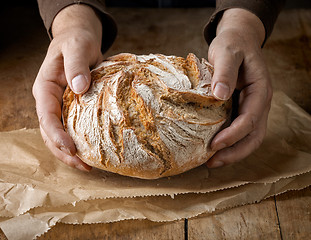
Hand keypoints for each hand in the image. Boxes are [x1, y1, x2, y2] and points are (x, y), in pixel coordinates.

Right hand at [32, 4, 102, 170]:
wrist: (80, 39)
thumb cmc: (77, 41)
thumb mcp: (77, 47)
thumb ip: (77, 65)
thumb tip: (78, 87)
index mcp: (46, 87)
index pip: (46, 115)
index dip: (56, 134)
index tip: (71, 148)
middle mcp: (50, 100)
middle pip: (49, 131)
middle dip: (63, 151)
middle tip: (83, 165)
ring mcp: (60, 106)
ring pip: (59, 134)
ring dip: (70, 152)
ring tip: (88, 166)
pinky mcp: (72, 108)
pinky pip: (72, 128)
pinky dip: (79, 142)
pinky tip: (92, 152)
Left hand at [206, 8, 272, 167]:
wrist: (238, 40)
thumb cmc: (233, 45)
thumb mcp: (228, 52)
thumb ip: (225, 71)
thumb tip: (220, 95)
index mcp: (260, 90)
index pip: (250, 119)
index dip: (233, 135)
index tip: (214, 145)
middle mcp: (259, 103)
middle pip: (253, 136)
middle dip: (234, 152)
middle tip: (212, 162)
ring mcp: (251, 107)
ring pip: (248, 137)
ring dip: (232, 152)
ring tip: (211, 161)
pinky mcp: (241, 108)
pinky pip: (239, 130)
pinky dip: (228, 142)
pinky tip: (212, 147)